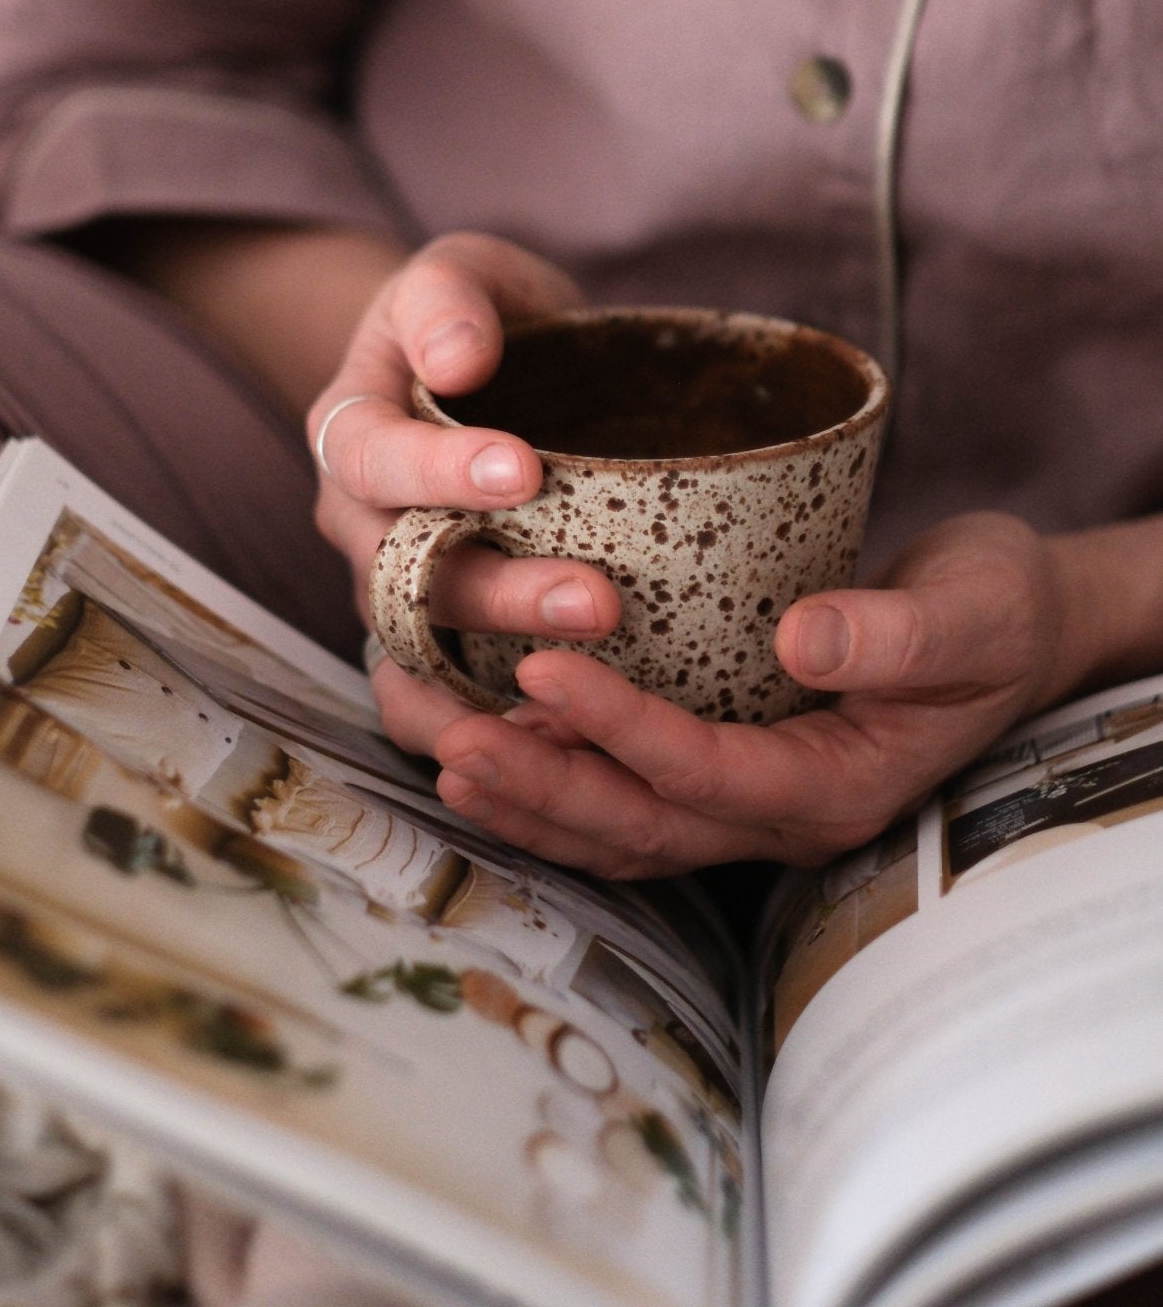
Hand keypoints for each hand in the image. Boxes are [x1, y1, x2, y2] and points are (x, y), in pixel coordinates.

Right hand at [304, 232, 620, 752]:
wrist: (475, 371)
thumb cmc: (473, 318)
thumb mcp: (458, 272)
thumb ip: (450, 300)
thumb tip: (458, 361)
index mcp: (349, 429)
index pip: (374, 456)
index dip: (441, 470)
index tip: (525, 470)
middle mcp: (358, 524)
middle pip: (405, 576)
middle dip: (501, 595)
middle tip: (598, 600)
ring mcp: (393, 592)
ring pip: (423, 653)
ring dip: (502, 673)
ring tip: (592, 682)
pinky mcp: (439, 642)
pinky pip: (439, 705)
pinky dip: (488, 734)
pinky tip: (566, 741)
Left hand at [428, 512, 1072, 875]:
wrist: (1005, 626)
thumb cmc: (992, 613)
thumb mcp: (972, 611)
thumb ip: (894, 635)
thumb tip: (798, 640)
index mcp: (834, 783)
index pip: (705, 772)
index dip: (619, 727)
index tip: (541, 669)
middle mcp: (777, 812)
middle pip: (636, 825)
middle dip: (535, 782)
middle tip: (446, 731)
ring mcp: (743, 801)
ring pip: (612, 826)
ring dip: (519, 792)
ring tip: (432, 743)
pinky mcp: (717, 769)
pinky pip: (618, 794)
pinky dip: (544, 775)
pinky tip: (477, 740)